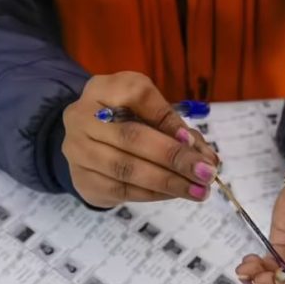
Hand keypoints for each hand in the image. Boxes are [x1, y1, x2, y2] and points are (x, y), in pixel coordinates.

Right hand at [61, 71, 218, 207]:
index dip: (169, 119)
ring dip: (168, 182)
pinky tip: (175, 194)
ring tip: (198, 190)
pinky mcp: (83, 180)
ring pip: (127, 169)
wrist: (86, 144)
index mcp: (103, 88)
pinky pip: (122, 191)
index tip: (194, 141)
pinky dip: (154, 194)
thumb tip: (205, 156)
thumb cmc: (124, 121)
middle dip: (174, 157)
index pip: (139, 95)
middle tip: (206, 173)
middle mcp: (82, 116)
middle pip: (132, 136)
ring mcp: (77, 151)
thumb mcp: (146, 110)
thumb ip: (174, 126)